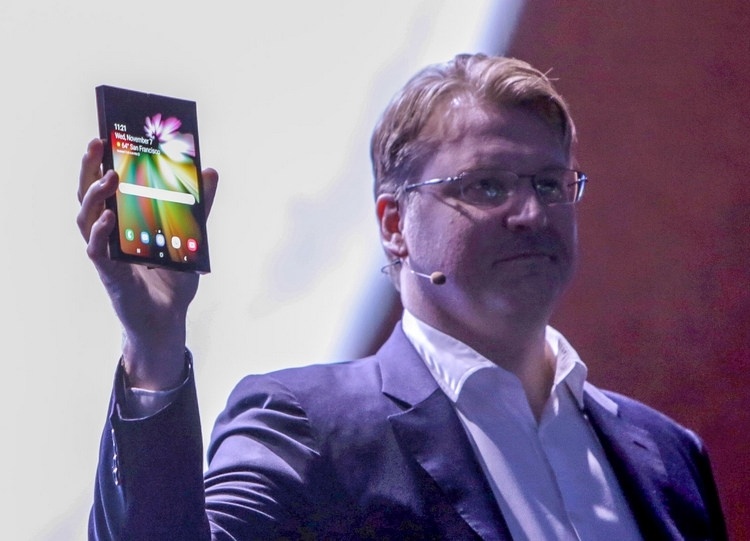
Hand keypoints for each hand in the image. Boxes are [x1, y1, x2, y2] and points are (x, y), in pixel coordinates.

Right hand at [77, 138, 218, 388]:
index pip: (107, 185)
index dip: (103, 160)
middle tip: (97, 142)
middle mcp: (109, 233)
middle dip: (89, 168)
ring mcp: (105, 253)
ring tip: (110, 176)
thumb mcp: (192, 234)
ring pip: (86, 218)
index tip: (108, 133)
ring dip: (95, 195)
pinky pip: (97, 250)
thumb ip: (200, 205)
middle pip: (88, 195)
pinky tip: (110, 216)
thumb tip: (209, 170)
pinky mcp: (109, 274)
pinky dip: (101, 233)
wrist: (169, 319)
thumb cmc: (174, 278)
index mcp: (124, 221)